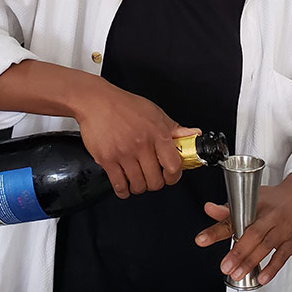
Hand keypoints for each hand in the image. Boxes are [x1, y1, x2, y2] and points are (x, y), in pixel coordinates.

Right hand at [75, 79, 194, 198]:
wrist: (96, 101)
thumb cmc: (125, 105)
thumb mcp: (155, 112)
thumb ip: (175, 128)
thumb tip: (194, 134)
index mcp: (157, 133)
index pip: (174, 165)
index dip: (174, 176)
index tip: (170, 176)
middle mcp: (142, 145)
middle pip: (156, 181)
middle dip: (155, 183)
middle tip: (152, 178)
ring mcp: (124, 153)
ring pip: (138, 185)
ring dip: (139, 187)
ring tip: (138, 180)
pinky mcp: (107, 159)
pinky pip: (119, 185)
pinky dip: (124, 190)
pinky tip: (124, 186)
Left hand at [195, 171, 291, 285]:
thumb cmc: (274, 200)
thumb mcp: (251, 200)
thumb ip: (229, 210)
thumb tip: (208, 209)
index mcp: (257, 205)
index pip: (234, 218)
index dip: (217, 230)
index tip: (201, 240)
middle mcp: (272, 217)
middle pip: (253, 234)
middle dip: (237, 252)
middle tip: (224, 266)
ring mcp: (284, 229)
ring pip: (266, 246)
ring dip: (251, 261)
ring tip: (236, 274)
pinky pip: (282, 257)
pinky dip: (272, 268)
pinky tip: (262, 278)